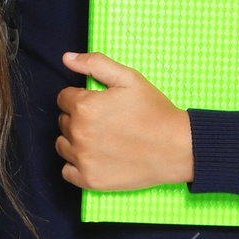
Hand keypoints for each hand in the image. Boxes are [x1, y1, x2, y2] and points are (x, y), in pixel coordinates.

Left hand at [55, 52, 194, 189]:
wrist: (176, 147)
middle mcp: (79, 134)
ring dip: (75, 141)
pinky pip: (67, 171)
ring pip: (63, 146)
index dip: (80, 98)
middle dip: (79, 119)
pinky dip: (77, 165)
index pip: (63, 99)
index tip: (98, 104)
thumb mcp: (128, 79)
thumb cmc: (154, 112)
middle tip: (105, 122)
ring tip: (101, 140)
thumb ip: (95, 64)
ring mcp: (83, 159)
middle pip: (64, 122)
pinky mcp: (90, 180)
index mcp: (84, 106)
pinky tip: (95, 158)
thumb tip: (67, 58)